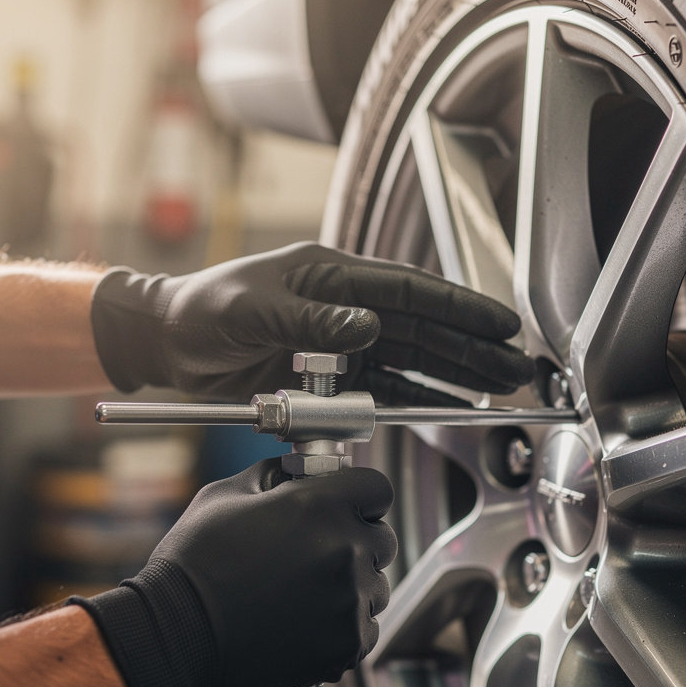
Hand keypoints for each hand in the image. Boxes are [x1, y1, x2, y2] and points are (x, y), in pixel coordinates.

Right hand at [70, 459, 395, 686]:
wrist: (175, 637)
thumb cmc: (192, 566)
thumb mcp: (225, 496)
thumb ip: (274, 476)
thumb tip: (297, 472)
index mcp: (319, 505)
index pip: (376, 488)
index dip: (362, 496)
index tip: (348, 506)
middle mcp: (343, 549)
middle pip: (383, 538)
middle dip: (357, 541)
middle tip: (319, 553)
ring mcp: (349, 599)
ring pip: (376, 586)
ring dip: (353, 586)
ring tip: (306, 593)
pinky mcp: (347, 643)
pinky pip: (367, 626)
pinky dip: (345, 625)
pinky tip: (306, 622)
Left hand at [90, 242, 533, 401]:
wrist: (169, 342)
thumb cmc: (203, 309)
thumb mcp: (254, 309)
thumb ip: (311, 322)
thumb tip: (368, 328)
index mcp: (333, 278)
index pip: (410, 290)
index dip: (459, 307)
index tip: (500, 323)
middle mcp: (346, 310)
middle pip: (424, 329)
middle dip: (472, 349)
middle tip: (517, 367)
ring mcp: (341, 346)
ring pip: (413, 362)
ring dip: (455, 377)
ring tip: (498, 389)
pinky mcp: (329, 378)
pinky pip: (383, 391)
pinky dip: (416, 401)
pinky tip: (449, 408)